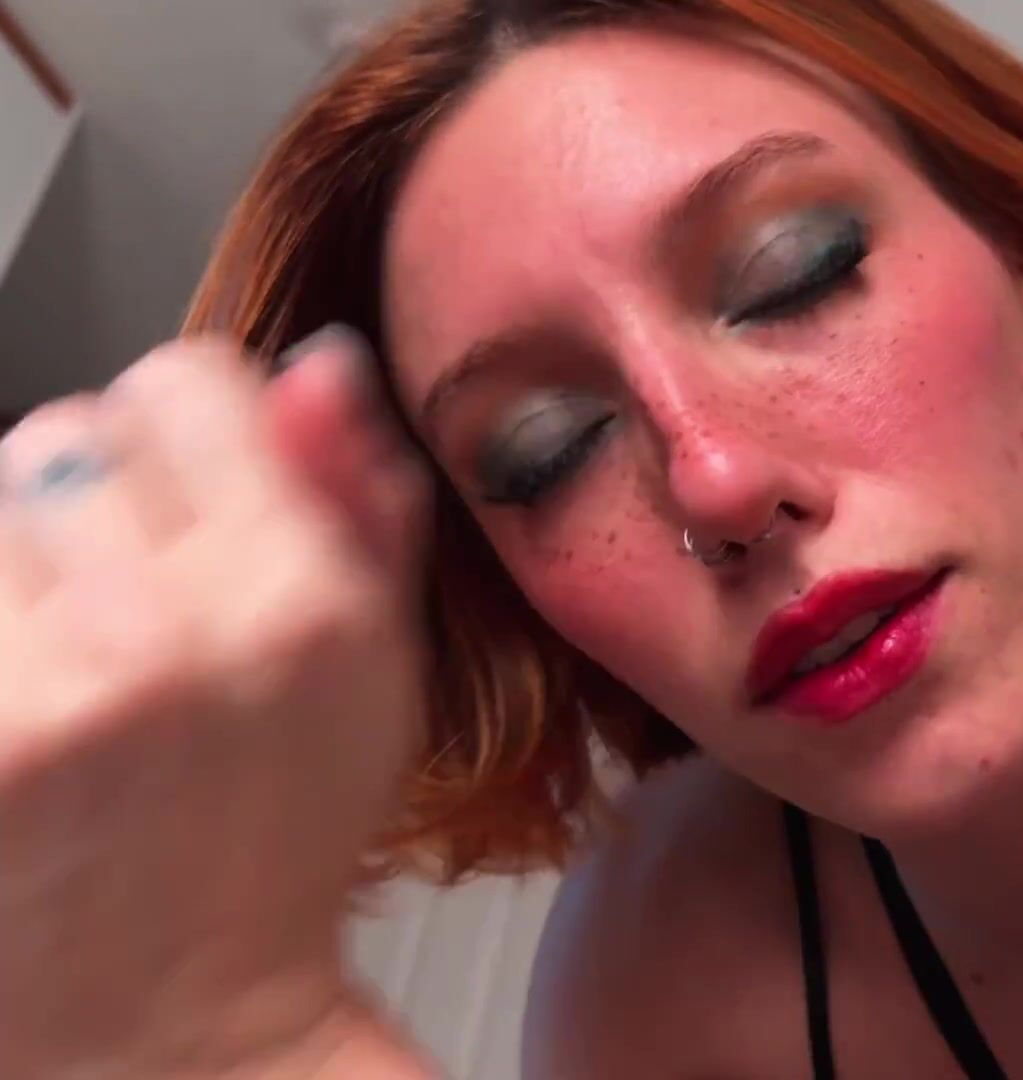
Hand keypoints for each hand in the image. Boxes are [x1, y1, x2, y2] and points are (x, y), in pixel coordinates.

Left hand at [0, 330, 430, 1076]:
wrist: (170, 1016)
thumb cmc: (278, 835)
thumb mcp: (378, 664)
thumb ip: (361, 500)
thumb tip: (317, 366)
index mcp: (297, 602)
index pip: (183, 383)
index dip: (192, 434)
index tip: (197, 494)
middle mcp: (171, 633)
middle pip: (65, 434)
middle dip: (97, 503)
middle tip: (133, 610)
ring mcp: (48, 691)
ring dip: (22, 564)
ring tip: (73, 661)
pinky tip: (34, 695)